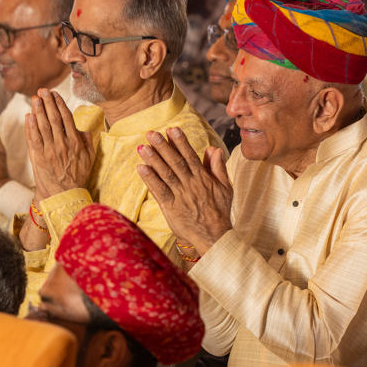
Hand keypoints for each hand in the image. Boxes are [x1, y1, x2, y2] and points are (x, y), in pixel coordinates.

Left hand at [26, 89, 93, 198]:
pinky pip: (33, 139)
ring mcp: (49, 151)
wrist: (64, 195)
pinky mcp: (39, 158)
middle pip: (53, 119)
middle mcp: (62, 145)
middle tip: (42, 90)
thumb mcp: (90, 159)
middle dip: (47, 103)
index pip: (66, 118)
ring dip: (38, 111)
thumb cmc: (77, 177)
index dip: (59, 104)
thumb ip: (87, 142)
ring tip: (34, 98)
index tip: (54, 94)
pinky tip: (29, 116)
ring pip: (42, 126)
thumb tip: (82, 129)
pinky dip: (30, 127)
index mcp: (75, 143)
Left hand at [137, 128, 233, 254]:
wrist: (215, 236)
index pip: (190, 156)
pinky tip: (141, 168)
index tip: (171, 129)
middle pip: (175, 162)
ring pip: (165, 175)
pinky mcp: (171, 208)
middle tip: (151, 134)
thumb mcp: (225, 188)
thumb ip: (218, 168)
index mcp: (203, 178)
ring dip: (153, 160)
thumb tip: (215, 149)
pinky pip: (159, 192)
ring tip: (142, 147)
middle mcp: (190, 185)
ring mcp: (180, 196)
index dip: (180, 142)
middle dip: (163, 147)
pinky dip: (150, 180)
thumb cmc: (220, 211)